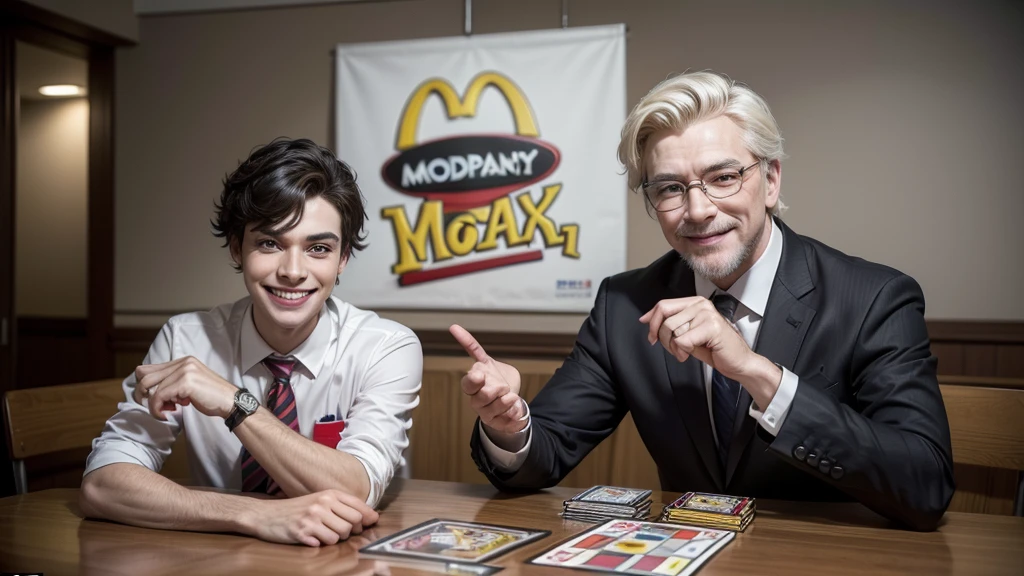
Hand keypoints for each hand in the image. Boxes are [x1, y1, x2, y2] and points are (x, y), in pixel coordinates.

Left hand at [132, 356, 237, 419]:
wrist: (230, 402)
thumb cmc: (211, 397)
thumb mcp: (190, 384)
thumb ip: (173, 383)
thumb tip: (151, 392)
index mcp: (183, 361)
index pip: (148, 368)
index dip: (143, 385)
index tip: (152, 399)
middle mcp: (183, 362)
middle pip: (144, 376)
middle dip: (142, 395)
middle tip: (154, 407)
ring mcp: (184, 371)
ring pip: (150, 388)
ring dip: (152, 404)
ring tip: (165, 411)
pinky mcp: (185, 382)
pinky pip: (159, 397)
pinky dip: (157, 409)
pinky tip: (167, 415)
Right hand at [246, 489, 378, 546]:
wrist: (266, 514)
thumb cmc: (298, 510)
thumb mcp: (320, 500)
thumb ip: (343, 506)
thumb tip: (372, 517)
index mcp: (329, 494)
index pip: (358, 506)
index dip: (367, 518)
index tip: (369, 524)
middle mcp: (322, 503)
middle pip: (353, 522)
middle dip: (350, 531)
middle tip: (339, 531)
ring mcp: (312, 517)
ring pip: (340, 534)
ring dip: (335, 539)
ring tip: (323, 535)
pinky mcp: (302, 531)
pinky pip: (324, 542)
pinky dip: (321, 544)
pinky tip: (312, 538)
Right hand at [449, 324, 526, 433]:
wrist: (511, 402)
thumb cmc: (498, 380)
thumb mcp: (489, 362)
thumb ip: (476, 350)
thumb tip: (454, 328)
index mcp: (473, 384)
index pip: (468, 383)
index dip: (474, 380)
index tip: (481, 375)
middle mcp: (477, 399)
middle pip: (482, 395)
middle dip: (495, 389)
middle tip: (503, 387)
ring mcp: (487, 411)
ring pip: (496, 406)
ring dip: (507, 400)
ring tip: (511, 397)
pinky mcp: (499, 421)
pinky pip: (506, 418)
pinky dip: (512, 413)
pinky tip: (515, 410)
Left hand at [639, 296, 754, 379]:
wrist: (738, 362)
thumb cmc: (715, 348)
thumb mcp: (688, 333)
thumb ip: (672, 323)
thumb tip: (646, 319)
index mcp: (696, 302)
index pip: (664, 305)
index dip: (652, 319)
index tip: (649, 333)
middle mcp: (701, 304)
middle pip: (665, 318)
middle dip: (661, 337)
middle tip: (671, 348)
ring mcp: (707, 314)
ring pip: (672, 330)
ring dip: (673, 347)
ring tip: (684, 352)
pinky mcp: (711, 327)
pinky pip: (682, 340)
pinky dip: (681, 352)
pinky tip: (689, 355)